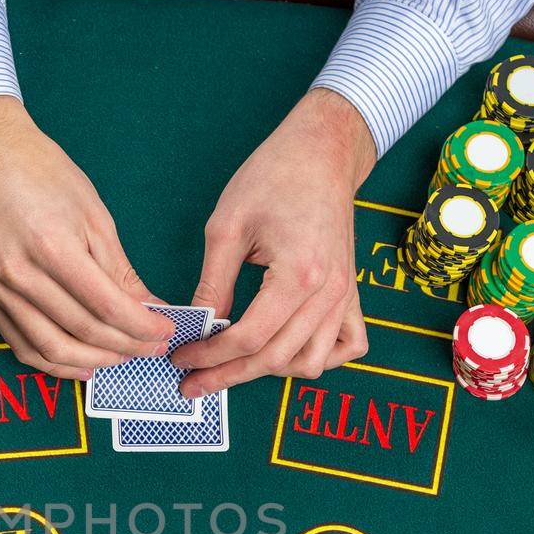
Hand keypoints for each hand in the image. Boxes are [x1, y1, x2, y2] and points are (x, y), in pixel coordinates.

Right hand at [0, 97, 170, 380]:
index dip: (142, 327)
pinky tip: (83, 364)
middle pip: (83, 332)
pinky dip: (55, 363)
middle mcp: (21, 275)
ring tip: (122, 358)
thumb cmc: (42, 173)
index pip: (107, 307)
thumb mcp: (93, 214)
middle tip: (152, 348)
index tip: (165, 332)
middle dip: (126, 347)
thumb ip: (119, 268)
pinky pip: (22, 346)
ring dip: (94, 362)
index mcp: (53, 247)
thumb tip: (147, 308)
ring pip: (52, 349)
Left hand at [175, 88, 377, 397]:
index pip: (249, 338)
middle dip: (228, 375)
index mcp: (299, 275)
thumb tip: (198, 327)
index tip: (181, 359)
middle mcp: (329, 293)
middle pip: (275, 359)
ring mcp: (346, 296)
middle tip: (192, 382)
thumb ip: (213, 283)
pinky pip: (347, 347)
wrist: (322, 151)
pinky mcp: (351, 293)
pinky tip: (286, 351)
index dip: (210, 356)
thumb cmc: (274, 176)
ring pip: (311, 363)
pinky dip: (318, 358)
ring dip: (270, 371)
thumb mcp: (227, 226)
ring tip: (233, 364)